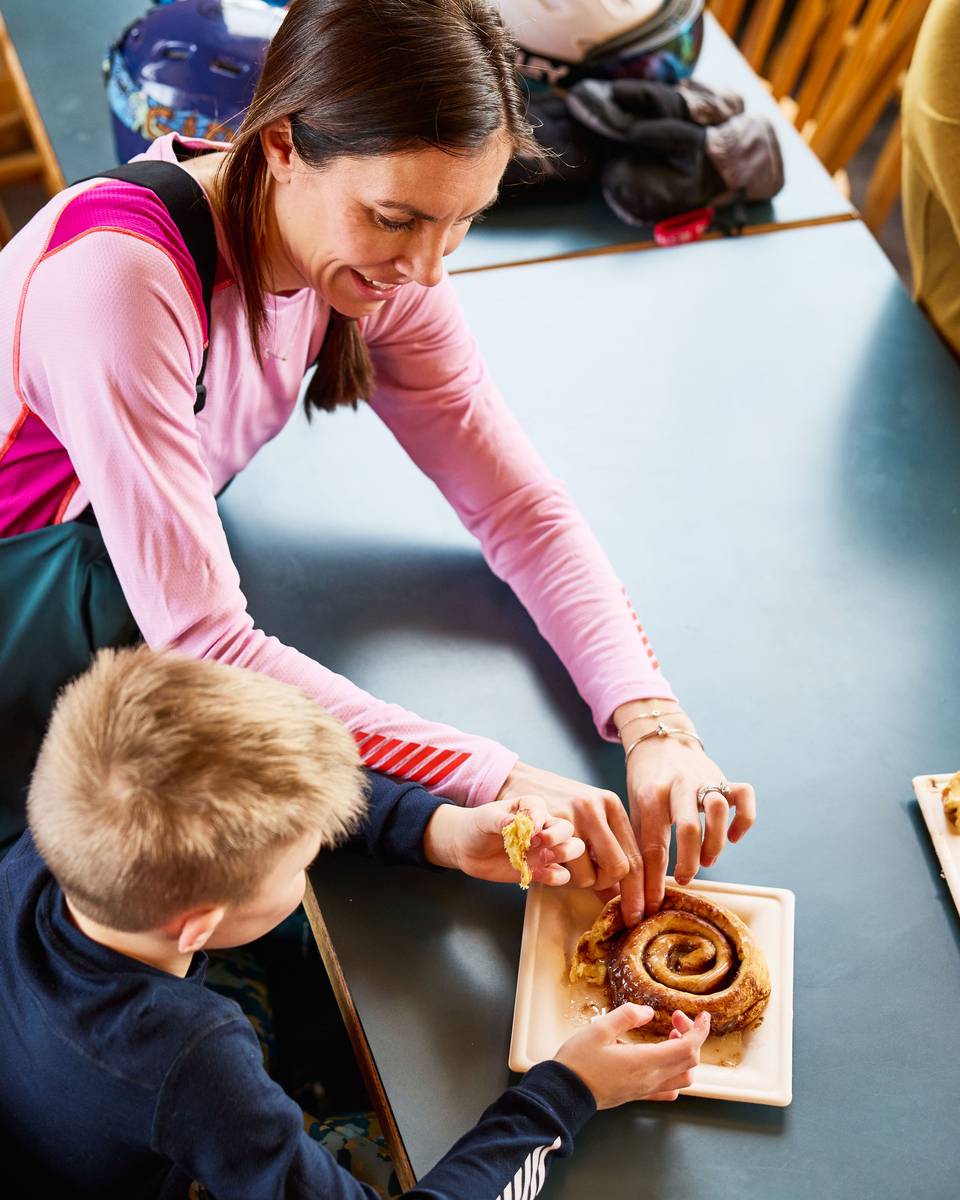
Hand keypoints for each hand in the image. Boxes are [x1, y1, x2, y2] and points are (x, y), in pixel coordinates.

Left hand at [423, 796, 584, 885]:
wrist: (467, 849)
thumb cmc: (477, 826)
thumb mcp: (485, 819)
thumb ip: (500, 820)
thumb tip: (512, 824)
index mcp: (530, 807)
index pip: (541, 809)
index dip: (537, 820)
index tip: (527, 829)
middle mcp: (542, 826)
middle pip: (567, 828)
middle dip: (557, 837)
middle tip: (537, 843)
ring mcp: (543, 848)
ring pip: (573, 848)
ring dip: (564, 854)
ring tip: (543, 858)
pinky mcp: (540, 869)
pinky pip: (560, 874)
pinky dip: (556, 876)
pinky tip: (538, 875)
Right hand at [497, 761, 644, 916]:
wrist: (515, 781)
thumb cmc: (553, 805)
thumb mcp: (586, 820)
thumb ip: (606, 850)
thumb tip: (622, 894)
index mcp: (611, 805)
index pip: (636, 856)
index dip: (638, 891)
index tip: (637, 916)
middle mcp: (597, 806)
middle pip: (619, 868)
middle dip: (605, 884)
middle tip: (588, 880)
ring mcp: (571, 814)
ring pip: (590, 874)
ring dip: (577, 880)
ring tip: (563, 864)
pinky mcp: (547, 823)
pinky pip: (563, 870)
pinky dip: (558, 875)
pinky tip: (549, 862)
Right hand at [555, 1005, 708, 1107]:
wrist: (565, 1093)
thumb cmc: (579, 1061)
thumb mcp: (599, 1029)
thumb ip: (626, 1016)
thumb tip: (648, 1012)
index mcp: (645, 1061)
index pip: (687, 1048)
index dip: (699, 1031)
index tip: (702, 1016)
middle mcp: (651, 1079)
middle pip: (689, 1061)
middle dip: (691, 1036)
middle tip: (675, 1018)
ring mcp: (646, 1090)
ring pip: (684, 1077)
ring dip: (685, 1055)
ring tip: (670, 1036)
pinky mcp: (639, 1095)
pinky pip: (669, 1090)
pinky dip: (676, 1073)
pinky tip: (662, 1060)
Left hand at [616, 701, 756, 916]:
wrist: (660, 741)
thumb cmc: (645, 785)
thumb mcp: (634, 810)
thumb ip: (640, 845)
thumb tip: (636, 893)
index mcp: (650, 795)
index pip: (654, 843)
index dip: (653, 879)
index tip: (651, 904)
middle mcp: (679, 785)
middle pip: (688, 828)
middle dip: (688, 862)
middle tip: (684, 879)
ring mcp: (704, 779)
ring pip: (717, 811)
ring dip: (715, 843)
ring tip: (707, 860)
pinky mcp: (724, 777)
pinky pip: (744, 796)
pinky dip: (743, 820)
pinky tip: (733, 837)